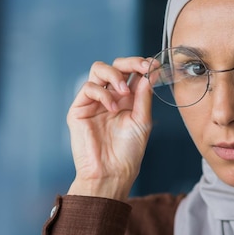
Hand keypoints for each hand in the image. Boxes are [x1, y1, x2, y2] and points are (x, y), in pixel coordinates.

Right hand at [66, 57, 152, 200]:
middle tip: (143, 67)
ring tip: (124, 90)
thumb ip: (143, 97)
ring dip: (115, 74)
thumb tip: (148, 74)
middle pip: (115, 65)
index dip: (141, 65)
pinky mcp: (79, 109)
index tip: (154, 65)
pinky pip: (88, 88)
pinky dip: (102, 93)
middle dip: (130, 62)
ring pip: (98, 69)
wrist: (112, 172)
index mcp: (127, 100)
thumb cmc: (128, 152)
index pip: (132, 72)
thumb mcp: (142, 121)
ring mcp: (94, 101)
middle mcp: (110, 97)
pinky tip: (112, 107)